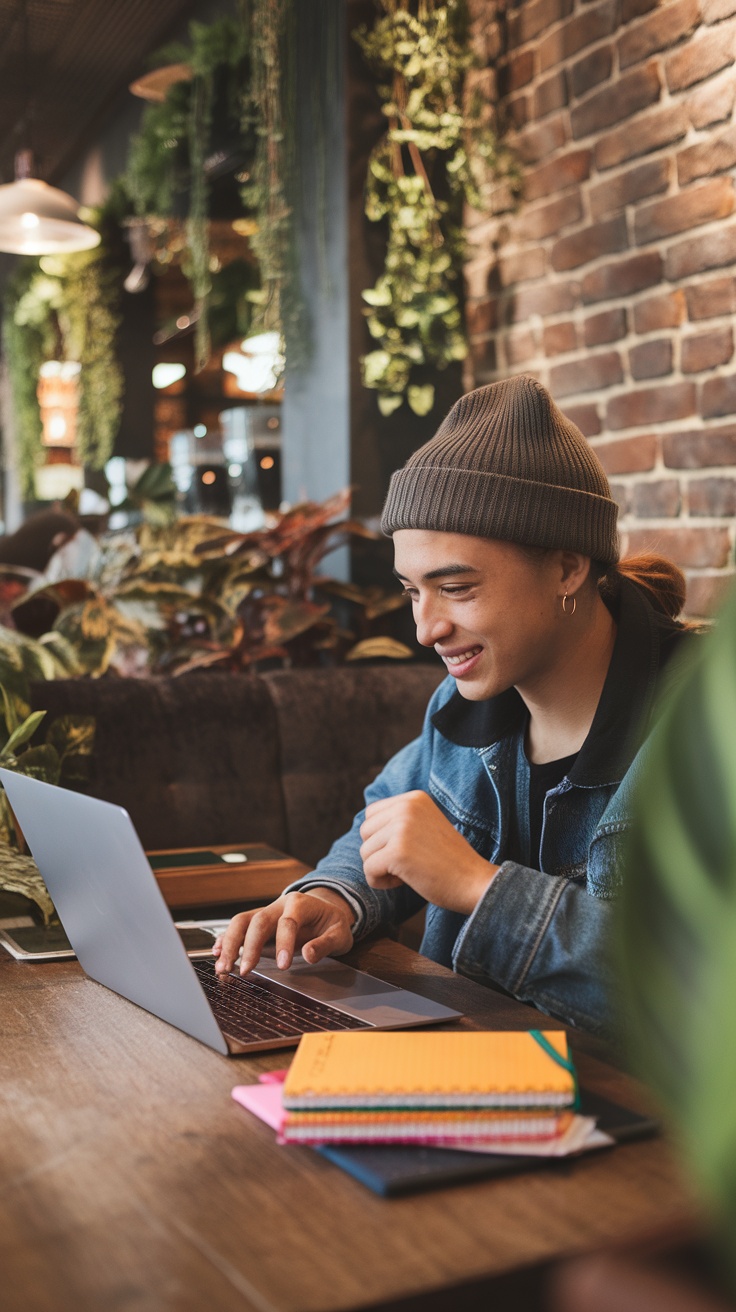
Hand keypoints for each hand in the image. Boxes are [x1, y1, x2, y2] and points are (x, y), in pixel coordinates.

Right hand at [213, 888, 354, 975]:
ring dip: (229, 944)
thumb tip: (309, 955)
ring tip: (223, 968)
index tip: (284, 966)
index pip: (287, 921)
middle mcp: (278, 905)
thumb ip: (325, 944)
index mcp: (300, 904)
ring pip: (241, 922)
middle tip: (244, 971)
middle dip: (248, 946)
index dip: (284, 943)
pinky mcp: (257, 923)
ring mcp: (265, 912)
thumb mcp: (340, 933)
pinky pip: (237, 928)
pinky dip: (225, 940)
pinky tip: (217, 954)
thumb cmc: (331, 923)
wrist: (325, 910)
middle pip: (257, 921)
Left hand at [359, 790, 497, 915]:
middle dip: (379, 853)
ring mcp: (402, 828)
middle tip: (407, 863)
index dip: (382, 838)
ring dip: (381, 869)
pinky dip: (379, 882)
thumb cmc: (449, 861)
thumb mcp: (425, 826)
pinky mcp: (398, 851)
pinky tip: (402, 883)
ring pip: (365, 851)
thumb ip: (400, 820)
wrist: (475, 882)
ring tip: (408, 872)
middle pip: (365, 832)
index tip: (407, 849)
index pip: (372, 814)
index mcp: (414, 798)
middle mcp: (407, 807)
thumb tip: (364, 827)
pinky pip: (369, 869)